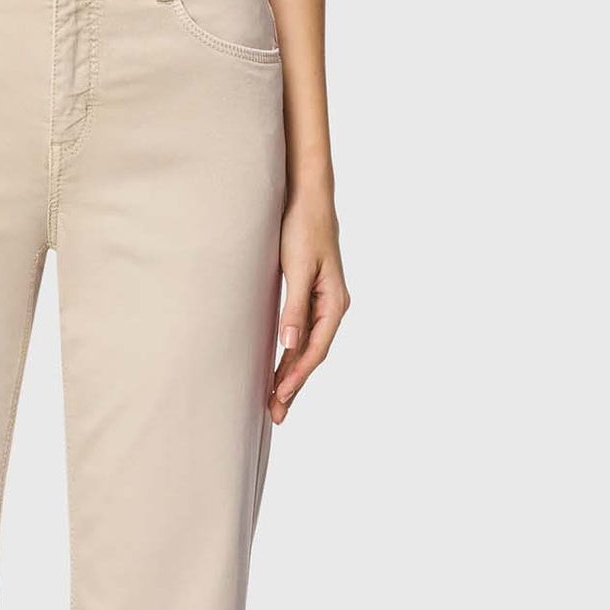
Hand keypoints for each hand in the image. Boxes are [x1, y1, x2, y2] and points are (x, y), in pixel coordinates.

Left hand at [269, 185, 349, 424]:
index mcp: (334, 302)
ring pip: (307, 347)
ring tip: (275, 400)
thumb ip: (294, 307)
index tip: (278, 397)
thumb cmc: (302, 226)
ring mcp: (322, 301)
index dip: (296, 376)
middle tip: (275, 414)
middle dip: (293, 384)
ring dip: (291, 373)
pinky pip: (302, 333)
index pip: (315, 349)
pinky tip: (280, 366)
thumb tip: (289, 344)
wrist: (307, 195)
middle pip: (312, 354)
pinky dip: (291, 353)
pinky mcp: (310, 295)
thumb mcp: (296, 268)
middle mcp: (332, 305)